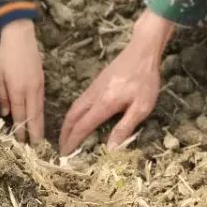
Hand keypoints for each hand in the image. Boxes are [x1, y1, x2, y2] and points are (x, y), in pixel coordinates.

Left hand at [0, 19, 44, 142]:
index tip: (21, 144)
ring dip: (39, 125)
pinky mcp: (42, 81)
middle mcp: (31, 90)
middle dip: (34, 133)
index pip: (19, 115)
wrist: (21, 36)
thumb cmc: (5, 55)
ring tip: (39, 139)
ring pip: (40, 110)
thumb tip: (6, 113)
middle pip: (34, 116)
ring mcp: (38, 86)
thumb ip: (2, 95)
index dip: (20, 130)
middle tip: (35, 150)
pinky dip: (40, 114)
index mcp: (18, 89)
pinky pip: (41, 102)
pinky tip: (39, 120)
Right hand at [59, 10, 173, 154]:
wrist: (142, 51)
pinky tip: (79, 119)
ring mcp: (93, 88)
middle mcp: (94, 96)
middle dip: (64, 134)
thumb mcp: (141, 107)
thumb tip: (111, 149)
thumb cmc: (145, 80)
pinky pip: (80, 101)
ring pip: (74, 108)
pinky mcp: (96, 83)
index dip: (72, 142)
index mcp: (104, 104)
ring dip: (67, 124)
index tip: (66, 155)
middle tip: (62, 149)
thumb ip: (125, 128)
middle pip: (72, 116)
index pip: (82, 126)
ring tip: (67, 137)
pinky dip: (74, 114)